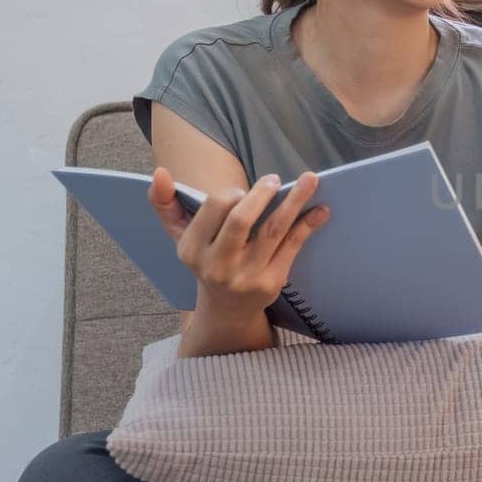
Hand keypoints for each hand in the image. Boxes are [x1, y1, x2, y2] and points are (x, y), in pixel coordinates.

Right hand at [147, 168, 330, 317]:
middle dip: (261, 194)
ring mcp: (246, 276)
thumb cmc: (206, 259)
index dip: (232, 193)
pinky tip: (321, 210)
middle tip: (274, 179)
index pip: (214, 209)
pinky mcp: (271, 282)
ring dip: (295, 202)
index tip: (242, 189)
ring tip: (310, 179)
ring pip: (273, 230)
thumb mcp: (179, 236)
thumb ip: (164, 203)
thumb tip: (160, 173)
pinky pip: (292, 246)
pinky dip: (308, 225)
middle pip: (241, 220)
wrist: (226, 308)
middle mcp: (217, 266)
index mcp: (192, 250)